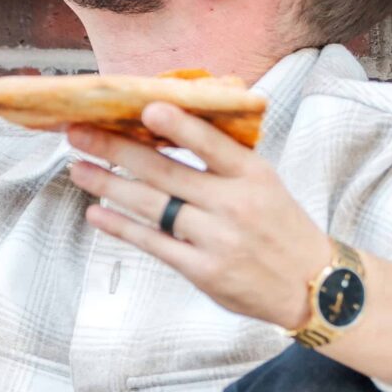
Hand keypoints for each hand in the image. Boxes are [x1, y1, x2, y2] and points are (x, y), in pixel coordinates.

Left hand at [64, 104, 328, 329]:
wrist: (313, 284)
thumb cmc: (280, 225)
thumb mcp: (264, 182)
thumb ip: (223, 159)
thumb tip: (171, 124)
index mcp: (253, 174)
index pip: (212, 144)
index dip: (179, 126)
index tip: (145, 107)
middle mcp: (235, 204)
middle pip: (166, 172)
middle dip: (116, 150)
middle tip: (78, 133)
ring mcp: (217, 239)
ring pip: (152, 206)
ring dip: (108, 185)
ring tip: (77, 168)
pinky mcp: (203, 270)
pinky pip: (153, 244)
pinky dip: (121, 227)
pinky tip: (96, 213)